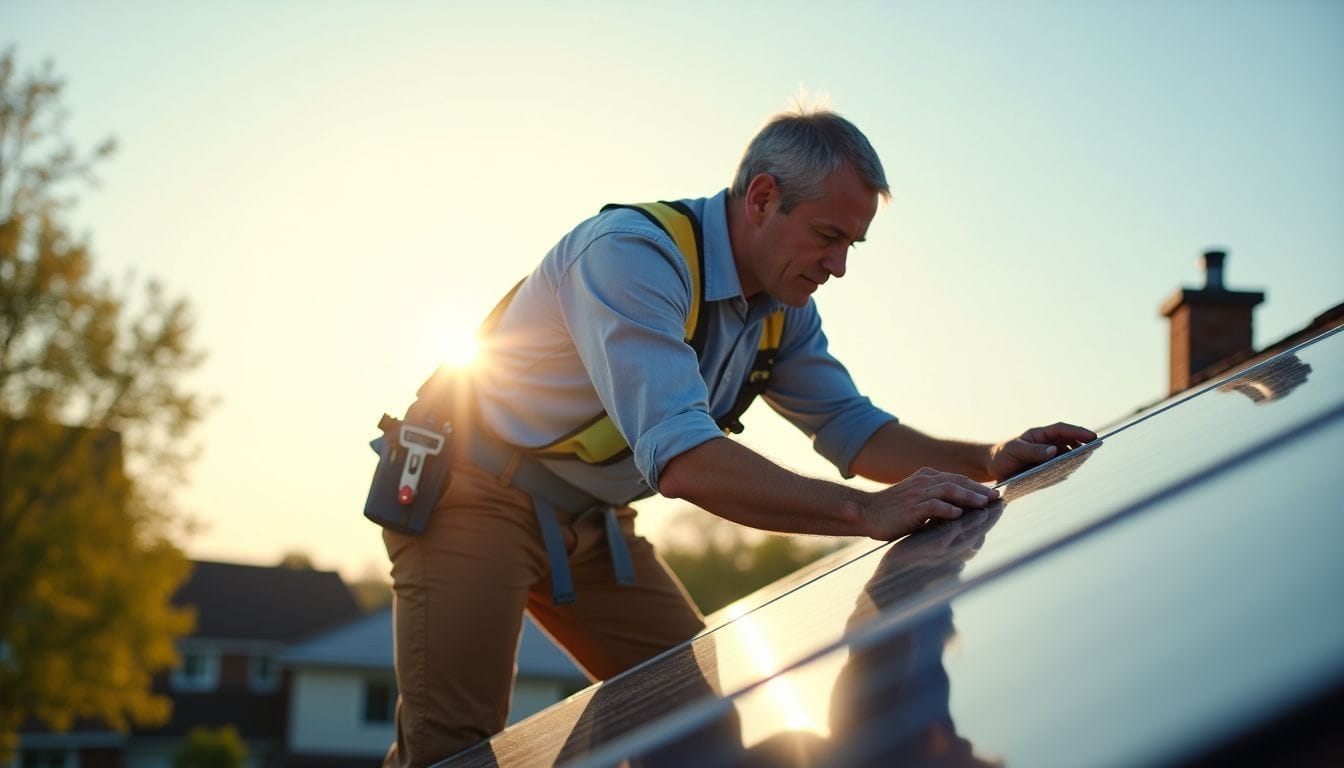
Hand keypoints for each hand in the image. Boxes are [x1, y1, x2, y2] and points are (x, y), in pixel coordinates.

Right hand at [863, 467, 999, 539]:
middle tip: (996, 498)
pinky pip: (933, 506)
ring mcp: (918, 494)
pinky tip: (958, 515)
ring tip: (983, 505)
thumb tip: (958, 509)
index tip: (992, 494)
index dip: (976, 485)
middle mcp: (924, 481)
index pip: (957, 478)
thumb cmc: (892, 509)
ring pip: (949, 490)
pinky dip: (947, 509)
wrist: (867, 512)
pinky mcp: (912, 508)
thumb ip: (935, 499)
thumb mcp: (916, 499)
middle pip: (958, 482)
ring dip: (969, 497)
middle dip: (979, 490)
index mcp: (926, 476)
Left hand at [988, 422, 1096, 480]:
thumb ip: (1033, 451)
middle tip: (1093, 451)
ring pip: (1068, 455)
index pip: (1062, 430)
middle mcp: (1047, 444)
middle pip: (1070, 441)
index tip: (1092, 437)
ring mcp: (1049, 456)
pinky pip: (1061, 468)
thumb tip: (1053, 451)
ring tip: (1083, 462)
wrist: (993, 467)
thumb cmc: (1002, 455)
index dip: (1078, 432)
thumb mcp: (1015, 451)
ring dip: (1077, 458)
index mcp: (1040, 435)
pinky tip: (1070, 472)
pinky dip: (1068, 469)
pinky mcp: (1047, 469)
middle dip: (1083, 444)